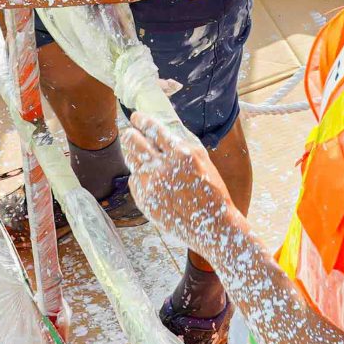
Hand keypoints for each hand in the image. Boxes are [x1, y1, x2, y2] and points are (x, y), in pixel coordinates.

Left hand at [125, 109, 234, 251]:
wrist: (212, 225)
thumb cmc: (211, 191)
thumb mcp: (201, 160)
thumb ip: (181, 144)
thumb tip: (161, 129)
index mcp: (182, 153)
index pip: (152, 128)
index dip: (141, 120)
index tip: (136, 117)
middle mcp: (164, 168)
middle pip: (134, 142)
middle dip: (130, 134)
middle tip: (130, 133)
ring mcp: (153, 185)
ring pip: (132, 161)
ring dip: (132, 153)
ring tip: (136, 152)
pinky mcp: (146, 201)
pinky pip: (135, 181)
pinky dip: (140, 177)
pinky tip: (150, 179)